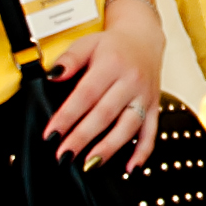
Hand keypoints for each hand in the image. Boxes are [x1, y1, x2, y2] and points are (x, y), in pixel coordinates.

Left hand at [42, 16, 162, 173]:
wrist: (144, 38)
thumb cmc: (112, 45)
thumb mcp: (87, 43)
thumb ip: (69, 59)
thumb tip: (54, 76)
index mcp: (112, 64)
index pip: (86, 94)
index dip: (67, 116)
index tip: (51, 134)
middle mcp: (131, 81)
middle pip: (105, 114)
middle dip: (83, 137)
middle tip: (64, 155)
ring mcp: (144, 95)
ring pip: (128, 126)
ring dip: (109, 147)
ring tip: (89, 163)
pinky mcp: (154, 106)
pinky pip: (151, 132)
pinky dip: (143, 151)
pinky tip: (131, 168)